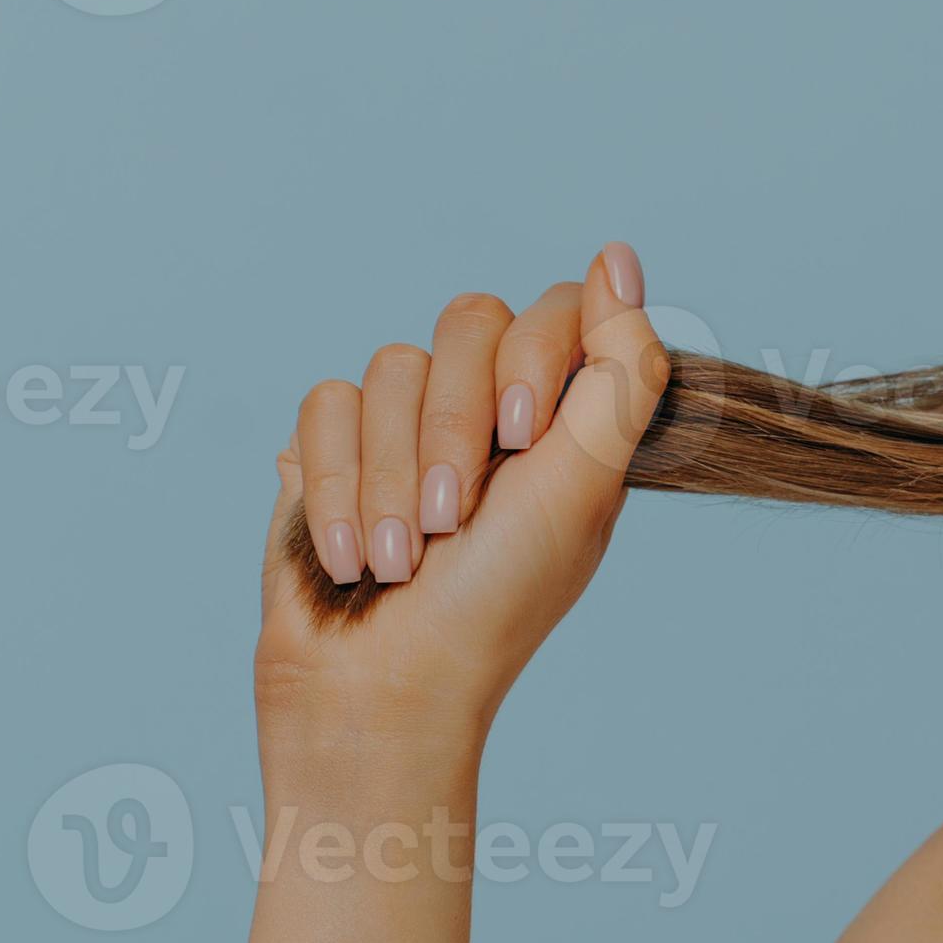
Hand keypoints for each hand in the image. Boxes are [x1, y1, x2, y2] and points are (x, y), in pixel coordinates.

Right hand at [252, 243, 668, 762]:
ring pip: (389, 365)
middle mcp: (491, 406)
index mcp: (568, 416)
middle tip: (455, 518)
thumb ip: (619, 369)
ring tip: (401, 558)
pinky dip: (334, 486)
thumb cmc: (496, 598)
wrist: (385, 686)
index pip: (557, 309)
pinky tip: (348, 554)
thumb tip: (618, 256)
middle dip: (452, 427)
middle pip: (466, 319)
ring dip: (391, 477)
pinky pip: (323, 404)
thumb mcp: (581, 485)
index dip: (530, 360)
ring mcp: (408, 423)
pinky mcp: (333, 447)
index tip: (522, 438)